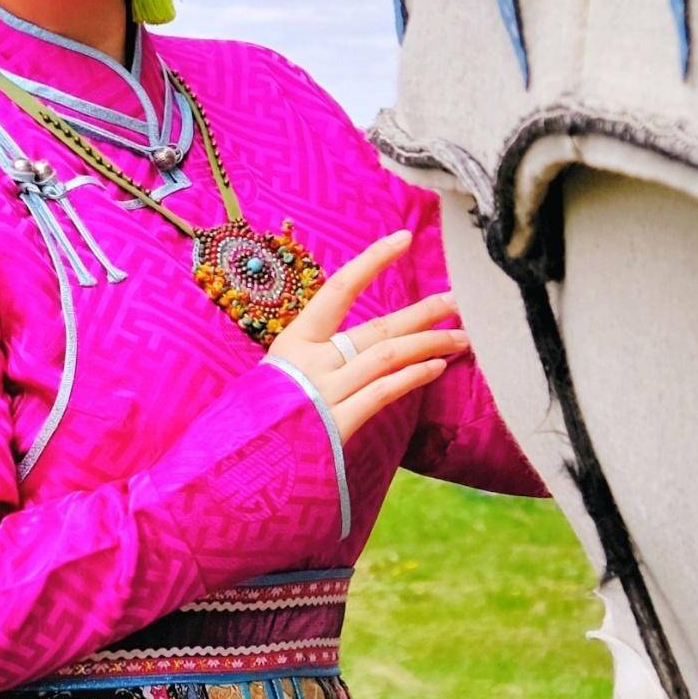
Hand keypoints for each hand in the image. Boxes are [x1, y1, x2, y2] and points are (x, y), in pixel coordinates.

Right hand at [268, 227, 470, 445]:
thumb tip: (358, 342)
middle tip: (458, 300)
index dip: (373, 261)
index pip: (339, 288)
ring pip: (388, 356)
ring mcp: (324, 392)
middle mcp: (311, 360)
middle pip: (378, 328)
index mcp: (294, 339)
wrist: (235, 460)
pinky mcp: (337, 424)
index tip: (404, 238)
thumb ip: (316, 356)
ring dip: (430, 344)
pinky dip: (413, 377)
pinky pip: (383, 392)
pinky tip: (437, 368)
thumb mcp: (280, 373)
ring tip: (462, 339)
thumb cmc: (260, 414)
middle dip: (423, 313)